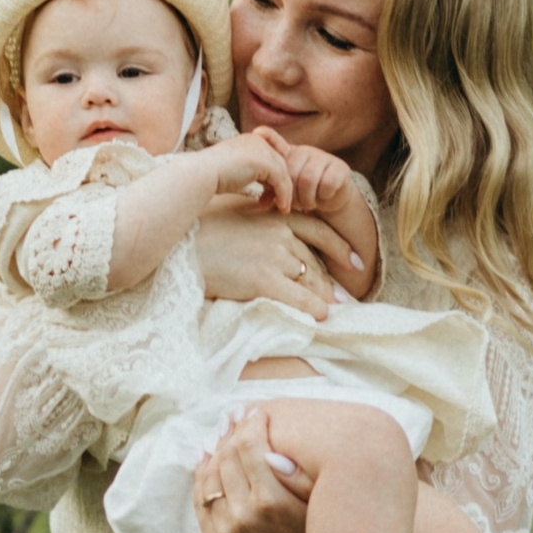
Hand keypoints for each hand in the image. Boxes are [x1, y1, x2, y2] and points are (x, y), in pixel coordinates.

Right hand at [190, 208, 359, 316]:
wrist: (178, 246)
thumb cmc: (199, 231)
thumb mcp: (234, 213)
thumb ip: (258, 219)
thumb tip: (272, 232)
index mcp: (275, 215)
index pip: (319, 230)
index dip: (340, 248)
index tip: (354, 262)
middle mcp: (279, 233)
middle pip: (315, 262)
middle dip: (331, 282)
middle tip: (343, 298)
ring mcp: (273, 256)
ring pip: (310, 282)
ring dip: (323, 299)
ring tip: (331, 310)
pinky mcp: (263, 280)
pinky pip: (300, 299)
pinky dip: (315, 310)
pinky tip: (321, 318)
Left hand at [194, 407, 313, 532]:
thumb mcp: (315, 502)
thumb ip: (296, 473)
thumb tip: (267, 447)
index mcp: (270, 501)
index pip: (250, 447)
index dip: (252, 423)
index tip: (257, 411)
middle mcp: (243, 516)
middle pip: (226, 457)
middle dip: (232, 432)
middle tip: (237, 416)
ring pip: (209, 476)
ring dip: (215, 451)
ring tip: (223, 434)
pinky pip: (200, 501)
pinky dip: (201, 477)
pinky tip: (207, 459)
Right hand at [205, 128, 298, 216]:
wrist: (202, 173)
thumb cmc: (211, 176)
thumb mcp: (234, 168)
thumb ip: (250, 172)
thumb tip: (262, 187)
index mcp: (250, 140)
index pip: (272, 155)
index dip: (276, 173)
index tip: (272, 191)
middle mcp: (258, 140)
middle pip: (279, 164)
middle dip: (280, 185)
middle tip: (277, 203)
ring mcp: (262, 149)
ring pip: (283, 173)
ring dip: (284, 193)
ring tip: (282, 208)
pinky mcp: (265, 162)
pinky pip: (281, 181)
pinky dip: (283, 195)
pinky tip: (280, 207)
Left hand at [265, 138, 379, 293]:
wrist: (333, 200)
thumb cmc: (304, 194)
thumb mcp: (287, 192)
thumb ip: (273, 192)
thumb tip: (260, 204)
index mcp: (292, 155)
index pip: (278, 142)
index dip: (269, 137)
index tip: (257, 133)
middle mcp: (308, 152)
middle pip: (292, 171)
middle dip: (290, 192)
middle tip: (293, 205)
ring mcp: (325, 158)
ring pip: (308, 179)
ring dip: (306, 198)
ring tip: (306, 205)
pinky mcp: (340, 169)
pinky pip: (326, 184)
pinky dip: (322, 196)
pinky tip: (322, 199)